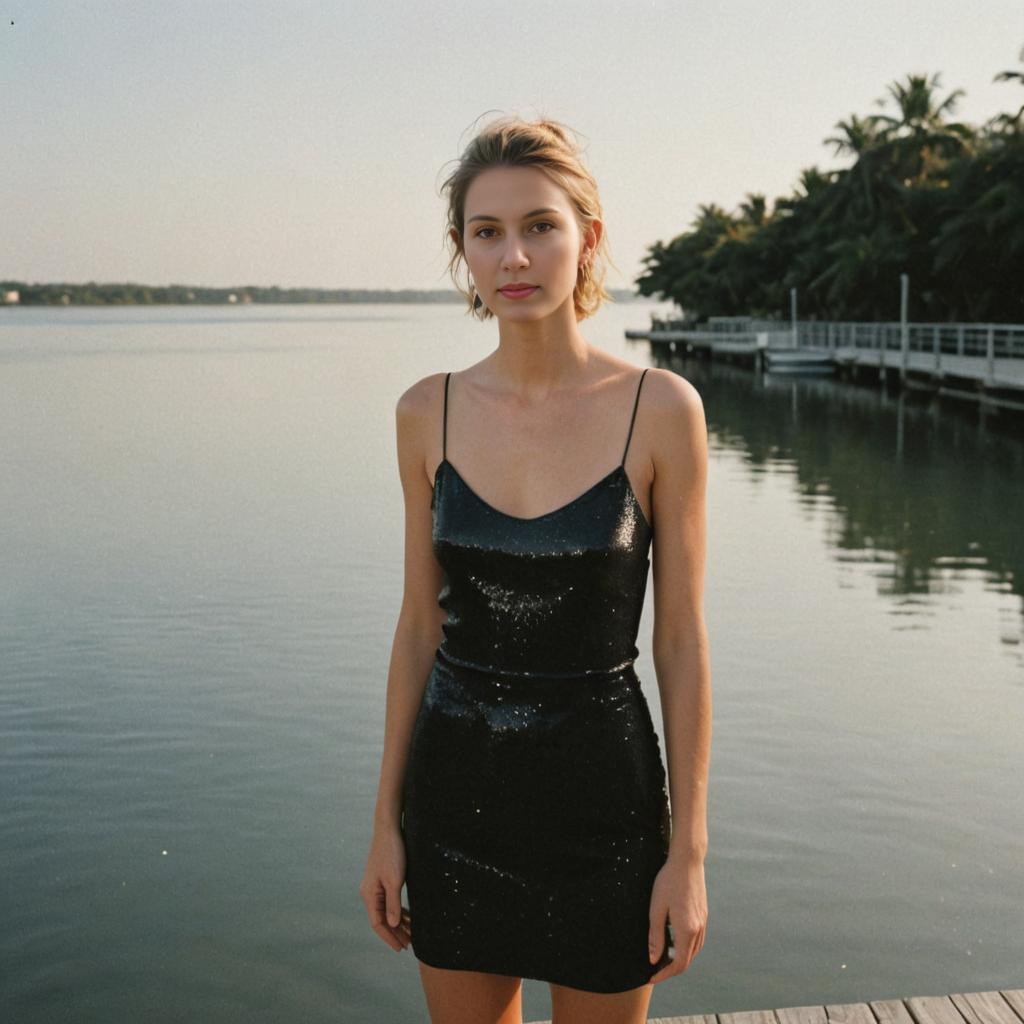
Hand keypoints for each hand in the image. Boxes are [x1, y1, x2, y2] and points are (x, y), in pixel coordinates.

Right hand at [359, 823, 411, 951]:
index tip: (401, 948)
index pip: (378, 924)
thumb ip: (393, 903)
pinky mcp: (383, 880)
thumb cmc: (392, 853)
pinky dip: (398, 910)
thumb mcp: (395, 880)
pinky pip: (389, 901)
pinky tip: (408, 916)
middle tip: (409, 945)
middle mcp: (370, 893)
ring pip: (386, 911)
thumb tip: (393, 924)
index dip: (390, 937)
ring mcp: (375, 887)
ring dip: (398, 923)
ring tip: (412, 934)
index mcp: (369, 895)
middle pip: (382, 919)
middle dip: (395, 933)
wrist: (389, 830)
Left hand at [647, 853, 706, 983]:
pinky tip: (675, 942)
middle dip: (671, 969)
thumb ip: (655, 936)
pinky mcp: (703, 914)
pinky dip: (686, 948)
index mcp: (687, 930)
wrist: (687, 861)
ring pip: (693, 951)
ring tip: (662, 958)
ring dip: (679, 959)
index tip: (651, 977)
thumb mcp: (656, 908)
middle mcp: (698, 929)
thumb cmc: (668, 882)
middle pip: (687, 960)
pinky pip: (697, 940)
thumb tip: (653, 959)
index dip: (664, 974)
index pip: (678, 963)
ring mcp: (703, 922)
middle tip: (654, 970)